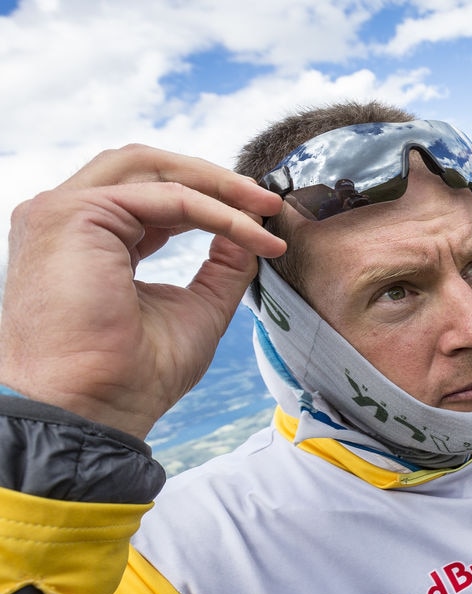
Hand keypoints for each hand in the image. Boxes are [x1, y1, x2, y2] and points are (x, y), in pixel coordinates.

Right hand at [0, 144, 285, 438]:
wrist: (94, 409)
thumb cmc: (133, 376)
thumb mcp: (197, 308)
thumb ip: (223, 266)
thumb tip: (255, 231)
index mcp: (89, 240)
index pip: (151, 196)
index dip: (210, 201)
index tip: (262, 219)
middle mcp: (68, 219)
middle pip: (146, 166)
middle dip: (214, 179)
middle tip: (269, 202)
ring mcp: (63, 213)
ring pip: (152, 168)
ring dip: (216, 183)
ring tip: (265, 207)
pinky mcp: (75, 215)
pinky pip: (166, 198)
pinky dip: (216, 212)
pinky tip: (252, 233)